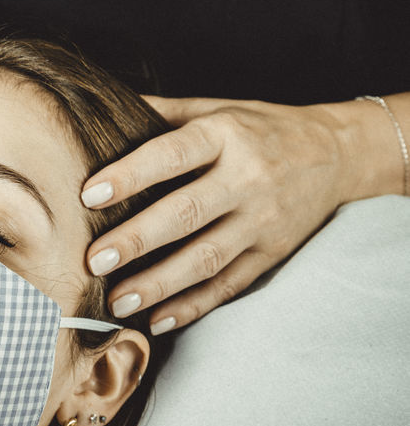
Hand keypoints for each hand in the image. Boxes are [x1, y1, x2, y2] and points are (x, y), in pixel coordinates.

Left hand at [82, 96, 359, 333]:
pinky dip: (193, 305)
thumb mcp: (216, 107)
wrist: (334, 153)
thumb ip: (163, 113)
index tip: (90, 194)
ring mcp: (262, 221)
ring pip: (206, 257)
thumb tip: (102, 109)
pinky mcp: (272, 254)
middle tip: (94, 260)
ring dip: (159, 283)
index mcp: (225, 134)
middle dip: (137, 239)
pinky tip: (158, 318)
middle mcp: (246, 178)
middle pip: (186, 212)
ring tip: (118, 301)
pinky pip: (229, 285)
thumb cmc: (259, 127)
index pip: (172, 154)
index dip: (130, 175)